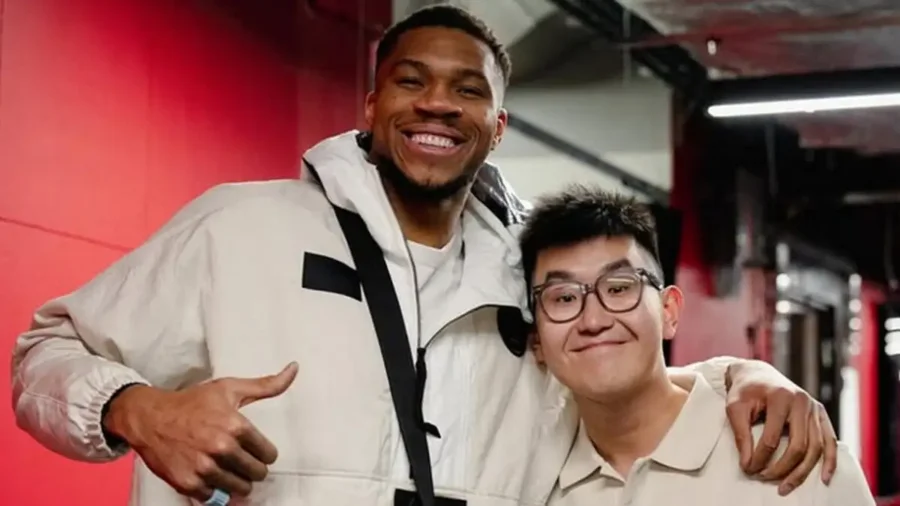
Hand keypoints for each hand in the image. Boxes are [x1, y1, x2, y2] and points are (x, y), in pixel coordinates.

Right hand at [103, 362, 298, 501]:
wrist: (149, 417)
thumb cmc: (191, 402)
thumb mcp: (229, 388)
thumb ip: (266, 385)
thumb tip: (294, 369)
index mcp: (235, 426)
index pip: (269, 455)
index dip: (264, 453)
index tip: (256, 450)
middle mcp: (221, 448)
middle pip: (257, 474)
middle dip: (253, 468)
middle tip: (242, 460)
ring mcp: (204, 468)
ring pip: (240, 488)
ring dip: (237, 481)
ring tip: (228, 468)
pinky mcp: (188, 483)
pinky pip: (215, 497)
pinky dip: (215, 489)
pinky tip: (210, 475)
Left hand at [725, 361, 837, 495]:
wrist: (757, 374)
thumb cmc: (745, 390)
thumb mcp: (735, 407)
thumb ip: (741, 435)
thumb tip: (747, 464)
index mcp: (780, 396)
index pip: (772, 437)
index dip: (759, 457)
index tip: (747, 468)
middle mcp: (802, 401)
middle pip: (798, 445)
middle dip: (781, 467)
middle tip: (763, 478)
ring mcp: (814, 408)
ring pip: (816, 447)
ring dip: (802, 471)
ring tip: (785, 486)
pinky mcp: (820, 414)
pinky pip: (830, 440)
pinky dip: (829, 461)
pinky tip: (823, 478)